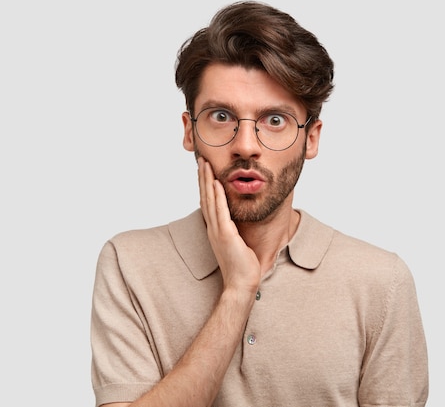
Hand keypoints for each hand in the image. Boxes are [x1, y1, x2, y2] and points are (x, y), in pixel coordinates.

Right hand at [198, 157, 260, 294]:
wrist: (241, 285)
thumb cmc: (242, 267)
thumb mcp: (237, 244)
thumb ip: (235, 232)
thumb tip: (238, 223)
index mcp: (215, 230)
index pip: (208, 202)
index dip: (205, 185)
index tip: (205, 170)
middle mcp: (213, 228)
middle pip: (205, 197)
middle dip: (203, 178)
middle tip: (201, 160)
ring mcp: (218, 231)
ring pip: (209, 200)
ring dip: (207, 181)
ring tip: (205, 164)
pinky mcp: (226, 235)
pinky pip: (220, 211)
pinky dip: (218, 196)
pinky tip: (217, 183)